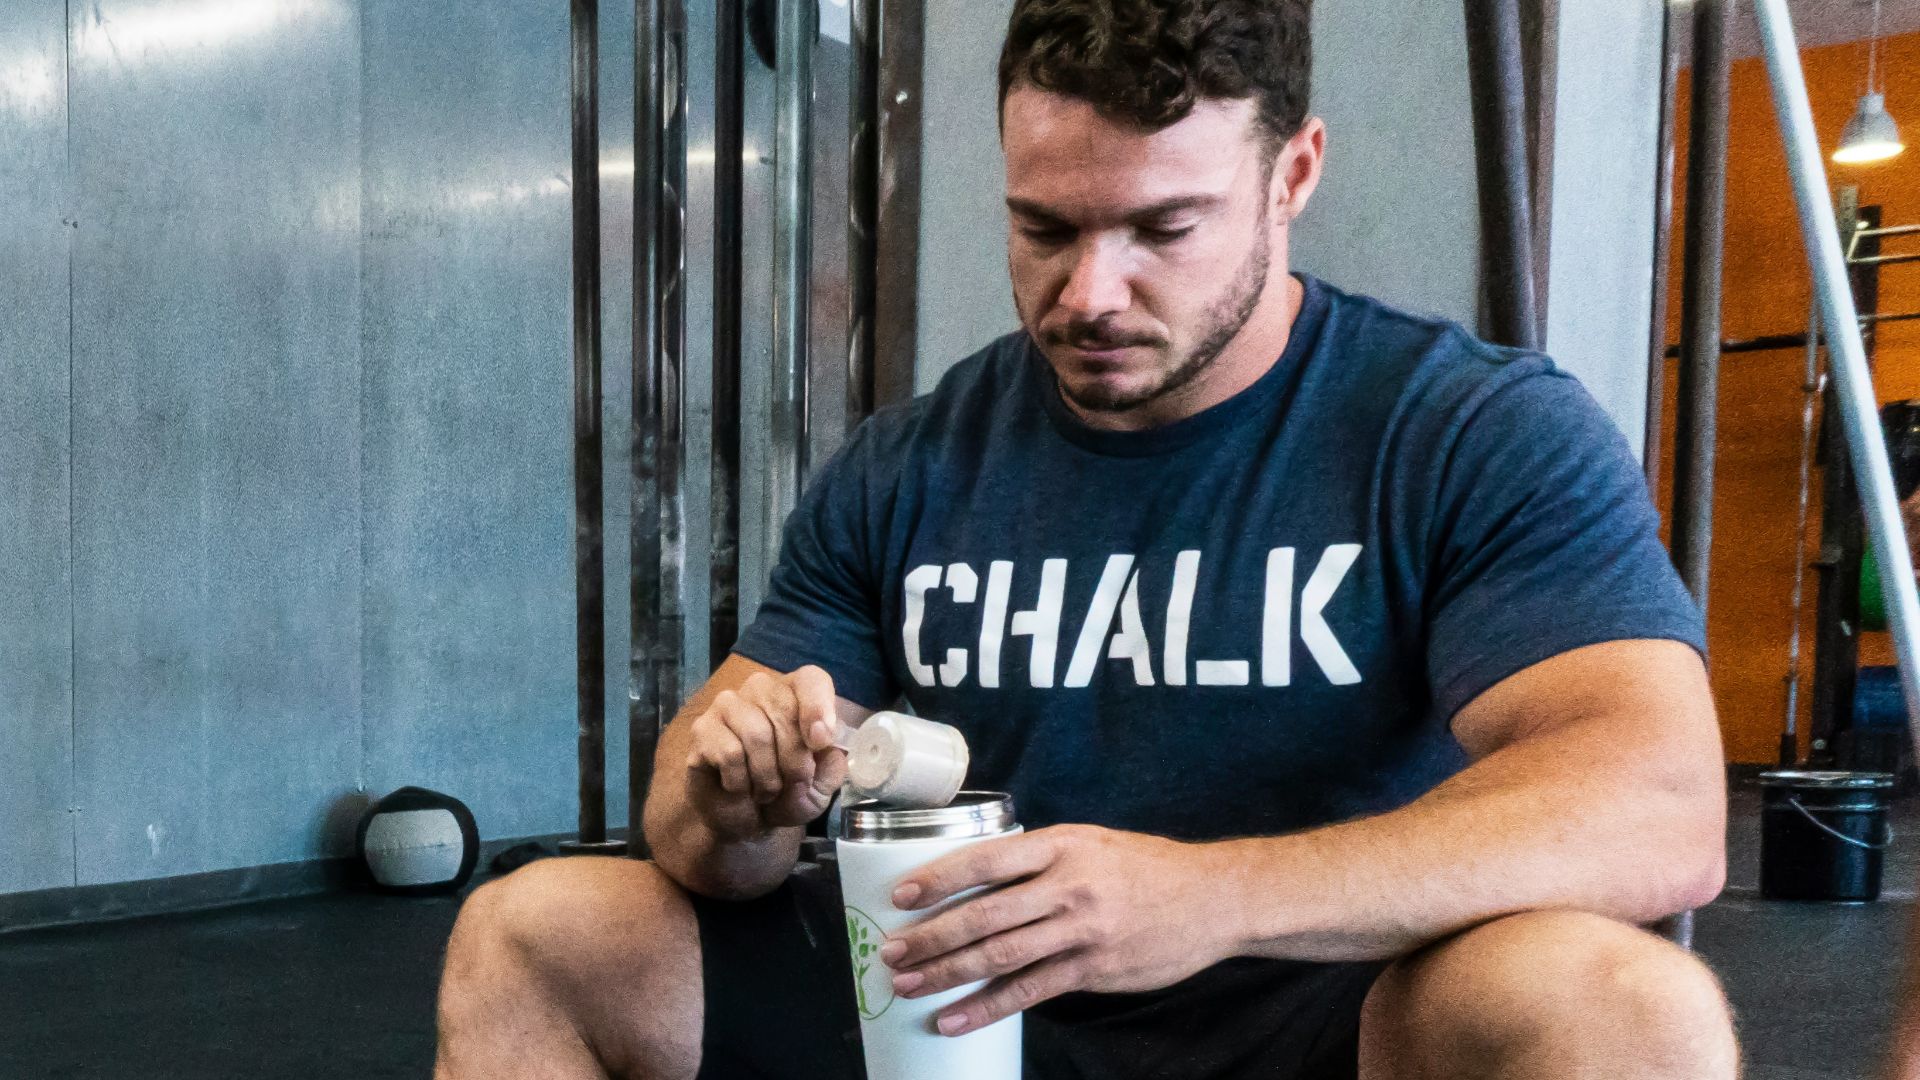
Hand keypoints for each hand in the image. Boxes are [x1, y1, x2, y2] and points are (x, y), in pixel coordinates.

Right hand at [683, 665, 846, 840]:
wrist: (748, 822)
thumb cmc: (788, 794)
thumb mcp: (822, 785)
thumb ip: (832, 761)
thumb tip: (826, 738)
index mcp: (796, 694)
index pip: (811, 679)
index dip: (817, 707)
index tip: (820, 742)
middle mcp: (761, 690)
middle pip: (784, 710)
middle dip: (794, 760)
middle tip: (793, 784)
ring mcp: (728, 705)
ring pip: (756, 734)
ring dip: (767, 776)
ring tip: (766, 790)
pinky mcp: (702, 729)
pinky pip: (729, 753)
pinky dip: (740, 782)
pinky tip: (738, 787)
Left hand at [878, 825, 1237, 1035]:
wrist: (1213, 898)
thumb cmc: (1146, 868)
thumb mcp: (1092, 843)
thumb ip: (1041, 859)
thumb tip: (981, 879)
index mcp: (1062, 846)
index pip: (986, 860)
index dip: (939, 879)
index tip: (900, 895)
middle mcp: (1069, 886)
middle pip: (985, 914)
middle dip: (931, 936)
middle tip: (890, 951)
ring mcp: (1082, 931)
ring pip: (1000, 956)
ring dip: (948, 973)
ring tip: (908, 984)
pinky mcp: (1093, 969)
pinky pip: (1030, 991)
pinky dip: (987, 1007)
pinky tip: (955, 1017)